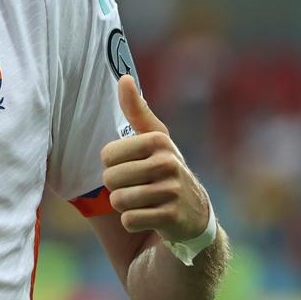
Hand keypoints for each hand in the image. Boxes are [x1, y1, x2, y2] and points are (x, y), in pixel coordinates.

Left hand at [101, 75, 212, 242]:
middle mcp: (168, 163)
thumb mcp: (154, 138)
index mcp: (158, 140)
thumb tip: (124, 77)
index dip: (113, 164)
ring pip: (118, 201)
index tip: (132, 165)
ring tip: (144, 201)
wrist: (194, 212)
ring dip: (125, 205)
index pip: (106, 155)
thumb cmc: (164, 168)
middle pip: (110, 179)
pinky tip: (150, 216)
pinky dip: (133, 221)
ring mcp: (172, 191)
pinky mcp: (172, 217)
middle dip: (118, 187)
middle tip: (138, 186)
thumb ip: (136, 110)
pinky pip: (129, 220)